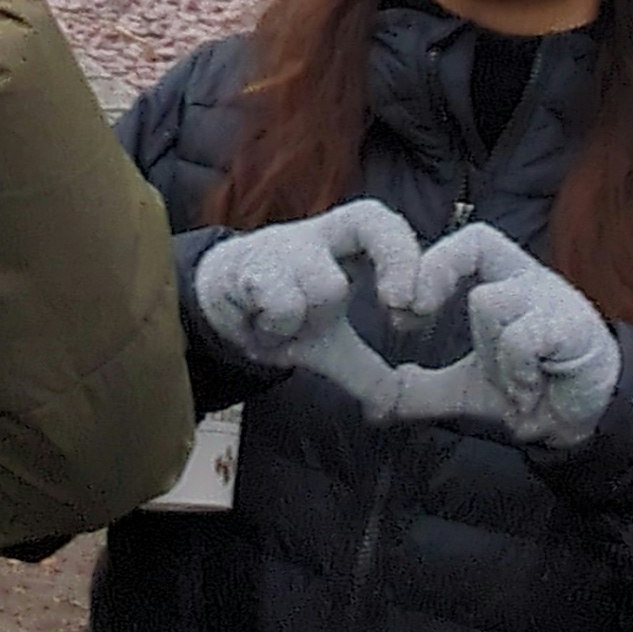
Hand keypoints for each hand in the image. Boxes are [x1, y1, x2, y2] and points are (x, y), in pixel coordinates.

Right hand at [191, 199, 428, 416]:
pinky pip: (283, 308)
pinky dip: (278, 330)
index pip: (384, 222)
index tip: (411, 310)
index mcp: (348, 240)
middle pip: (367, 224)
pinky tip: (262, 324)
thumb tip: (392, 409)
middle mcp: (319, 234)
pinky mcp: (247, 266)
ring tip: (288, 325)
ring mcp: (282, 247)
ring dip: (311, 322)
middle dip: (386, 275)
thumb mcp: (331, 342)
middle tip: (390, 309)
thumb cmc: (288, 308)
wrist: (221, 300)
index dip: (406, 256)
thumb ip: (367, 373)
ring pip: (326, 286)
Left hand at [389, 224, 621, 450]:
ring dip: (490, 355)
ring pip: (490, 301)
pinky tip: (529, 394)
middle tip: (410, 313)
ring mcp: (554, 299)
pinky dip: (516, 374)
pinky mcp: (573, 327)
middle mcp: (528, 278)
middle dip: (435, 272)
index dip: (429, 261)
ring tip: (512, 386)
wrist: (588, 420)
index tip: (397, 309)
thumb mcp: (465, 391)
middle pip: (478, 240)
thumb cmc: (530, 389)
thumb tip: (375, 403)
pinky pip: (521, 338)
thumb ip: (422, 390)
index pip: (467, 240)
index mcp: (503, 281)